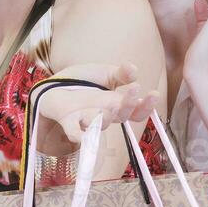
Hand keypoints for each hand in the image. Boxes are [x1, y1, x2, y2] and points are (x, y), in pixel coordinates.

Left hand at [35, 62, 160, 143]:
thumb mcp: (104, 73)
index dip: (146, 105)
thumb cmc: (83, 82)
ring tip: (112, 103)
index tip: (154, 94)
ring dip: (107, 114)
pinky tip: (81, 136)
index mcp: (116, 105)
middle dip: (128, 103)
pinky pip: (75, 133)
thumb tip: (134, 69)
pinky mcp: (68, 122)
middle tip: (133, 88)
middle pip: (121, 116)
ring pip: (102, 123)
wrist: (53, 86)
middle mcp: (105, 116)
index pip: (136, 111)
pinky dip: (78, 136)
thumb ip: (120, 73)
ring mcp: (87, 120)